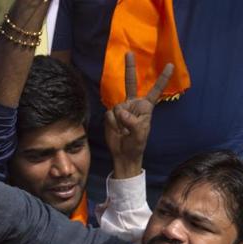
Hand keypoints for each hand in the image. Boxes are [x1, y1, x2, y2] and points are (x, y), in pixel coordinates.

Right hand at [105, 52, 172, 178]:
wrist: (123, 153)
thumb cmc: (136, 143)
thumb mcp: (139, 133)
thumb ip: (132, 121)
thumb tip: (120, 112)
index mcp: (145, 107)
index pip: (155, 90)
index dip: (162, 78)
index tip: (171, 65)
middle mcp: (133, 104)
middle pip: (131, 82)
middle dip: (130, 68)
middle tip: (128, 53)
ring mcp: (121, 108)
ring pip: (117, 108)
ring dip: (119, 122)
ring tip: (123, 132)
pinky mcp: (110, 114)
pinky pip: (109, 115)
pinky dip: (112, 124)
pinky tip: (117, 131)